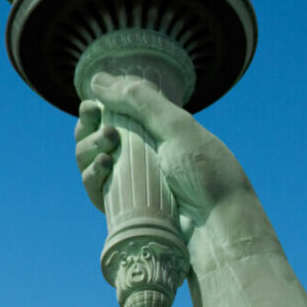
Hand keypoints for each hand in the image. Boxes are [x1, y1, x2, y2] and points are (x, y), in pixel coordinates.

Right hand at [73, 73, 252, 234]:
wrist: (217, 226)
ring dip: (88, 147)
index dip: (99, 106)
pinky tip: (104, 166)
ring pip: (89, 160)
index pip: (115, 112)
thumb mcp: (176, 126)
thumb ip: (139, 100)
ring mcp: (130, 182)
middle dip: (88, 125)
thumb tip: (97, 79)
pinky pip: (94, 188)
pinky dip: (91, 175)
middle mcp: (140, 155)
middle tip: (99, 122)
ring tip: (106, 145)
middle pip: (95, 134)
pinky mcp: (122, 209)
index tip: (92, 103)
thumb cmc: (205, 174)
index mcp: (156, 131)